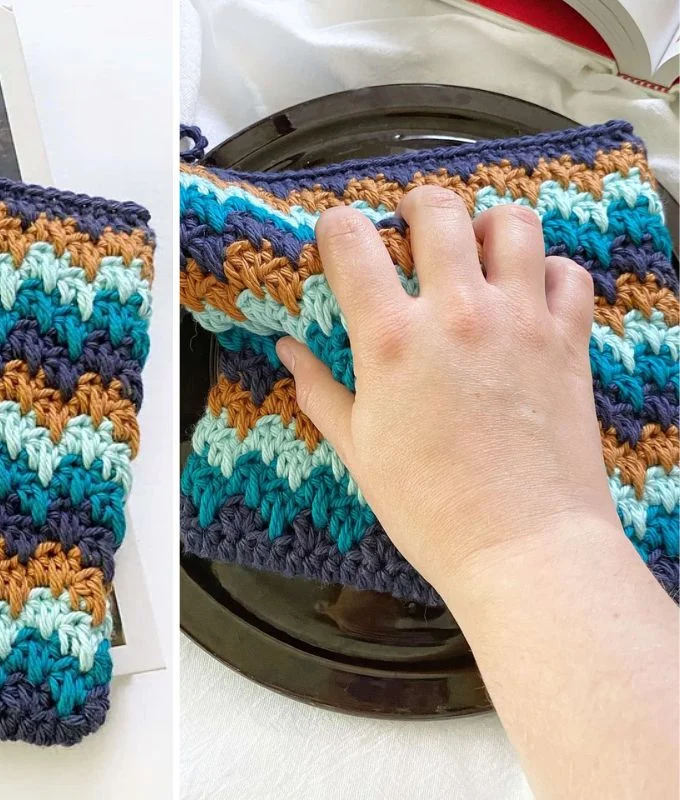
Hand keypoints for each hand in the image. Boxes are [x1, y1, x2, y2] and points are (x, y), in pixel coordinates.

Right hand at [275, 185, 626, 593]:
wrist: (522, 546)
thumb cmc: (432, 508)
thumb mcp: (358, 449)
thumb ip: (320, 389)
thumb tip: (290, 352)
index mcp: (391, 339)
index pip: (351, 240)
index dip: (336, 227)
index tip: (337, 238)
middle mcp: (457, 313)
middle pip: (436, 210)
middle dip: (414, 206)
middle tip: (407, 226)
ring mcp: (520, 320)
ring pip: (512, 222)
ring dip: (485, 225)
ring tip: (474, 249)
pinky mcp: (568, 340)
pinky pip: (568, 272)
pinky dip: (547, 270)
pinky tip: (527, 293)